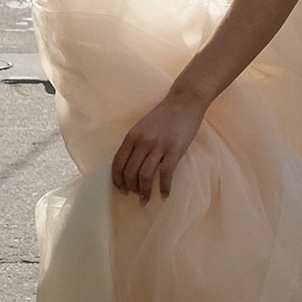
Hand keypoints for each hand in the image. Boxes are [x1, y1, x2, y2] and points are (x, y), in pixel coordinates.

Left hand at [113, 85, 206, 200]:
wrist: (184, 101)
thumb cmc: (164, 115)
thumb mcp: (142, 127)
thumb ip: (135, 143)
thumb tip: (131, 165)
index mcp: (132, 136)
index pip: (117, 163)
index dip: (117, 180)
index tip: (121, 190)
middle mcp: (142, 142)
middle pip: (130, 172)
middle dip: (131, 188)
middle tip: (136, 196)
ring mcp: (158, 146)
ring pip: (145, 176)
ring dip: (144, 192)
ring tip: (146, 200)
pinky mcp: (174, 150)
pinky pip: (166, 174)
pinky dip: (164, 188)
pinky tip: (165, 195)